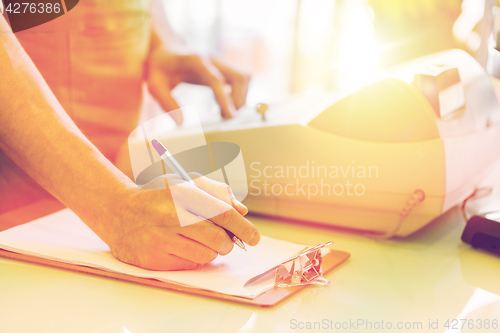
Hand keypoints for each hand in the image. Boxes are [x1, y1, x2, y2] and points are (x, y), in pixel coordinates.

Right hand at [106, 173, 258, 270]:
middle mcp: (170, 216)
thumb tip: (241, 211)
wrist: (117, 212)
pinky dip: (194, 258)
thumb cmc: (157, 196)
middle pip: (218, 238)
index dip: (243, 227)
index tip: (254, 237)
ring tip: (198, 240)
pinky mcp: (153, 259)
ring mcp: (160, 240)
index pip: (222, 214)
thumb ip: (215, 191)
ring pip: (207, 255)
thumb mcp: (184, 182)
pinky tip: (181, 246)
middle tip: (226, 241)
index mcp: (181, 192)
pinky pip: (190, 265)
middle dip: (228, 242)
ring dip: (211, 251)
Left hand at [146, 34, 249, 124]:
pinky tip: (226, 105)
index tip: (230, 116)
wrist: (165, 50)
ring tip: (227, 112)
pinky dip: (239, 94)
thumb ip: (167, 103)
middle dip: (239, 100)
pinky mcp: (224, 69)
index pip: (217, 80)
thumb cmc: (160, 67)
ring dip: (242, 97)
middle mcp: (213, 60)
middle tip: (227, 117)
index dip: (225, 98)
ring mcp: (221, 63)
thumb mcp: (155, 85)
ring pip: (245, 78)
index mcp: (196, 61)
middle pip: (240, 77)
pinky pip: (241, 80)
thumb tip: (181, 123)